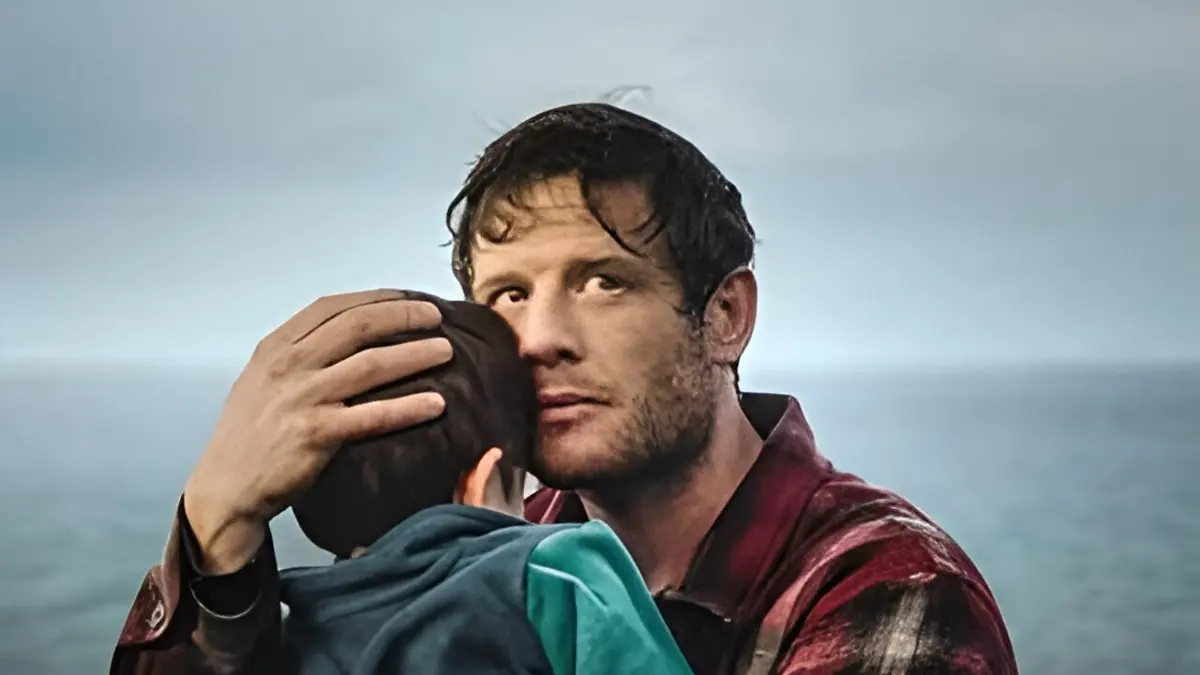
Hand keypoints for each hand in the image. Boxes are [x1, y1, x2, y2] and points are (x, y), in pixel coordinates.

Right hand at [183, 289, 451, 572]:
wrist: (226, 488)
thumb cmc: (250, 434)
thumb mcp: (262, 380)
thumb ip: (300, 355)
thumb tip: (350, 336)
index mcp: (276, 347)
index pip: (333, 307)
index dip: (377, 298)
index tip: (409, 297)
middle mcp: (288, 365)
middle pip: (357, 325)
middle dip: (403, 316)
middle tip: (437, 317)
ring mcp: (302, 398)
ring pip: (371, 365)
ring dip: (415, 355)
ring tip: (447, 352)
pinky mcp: (315, 434)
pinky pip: (372, 415)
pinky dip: (408, 407)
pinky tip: (436, 404)